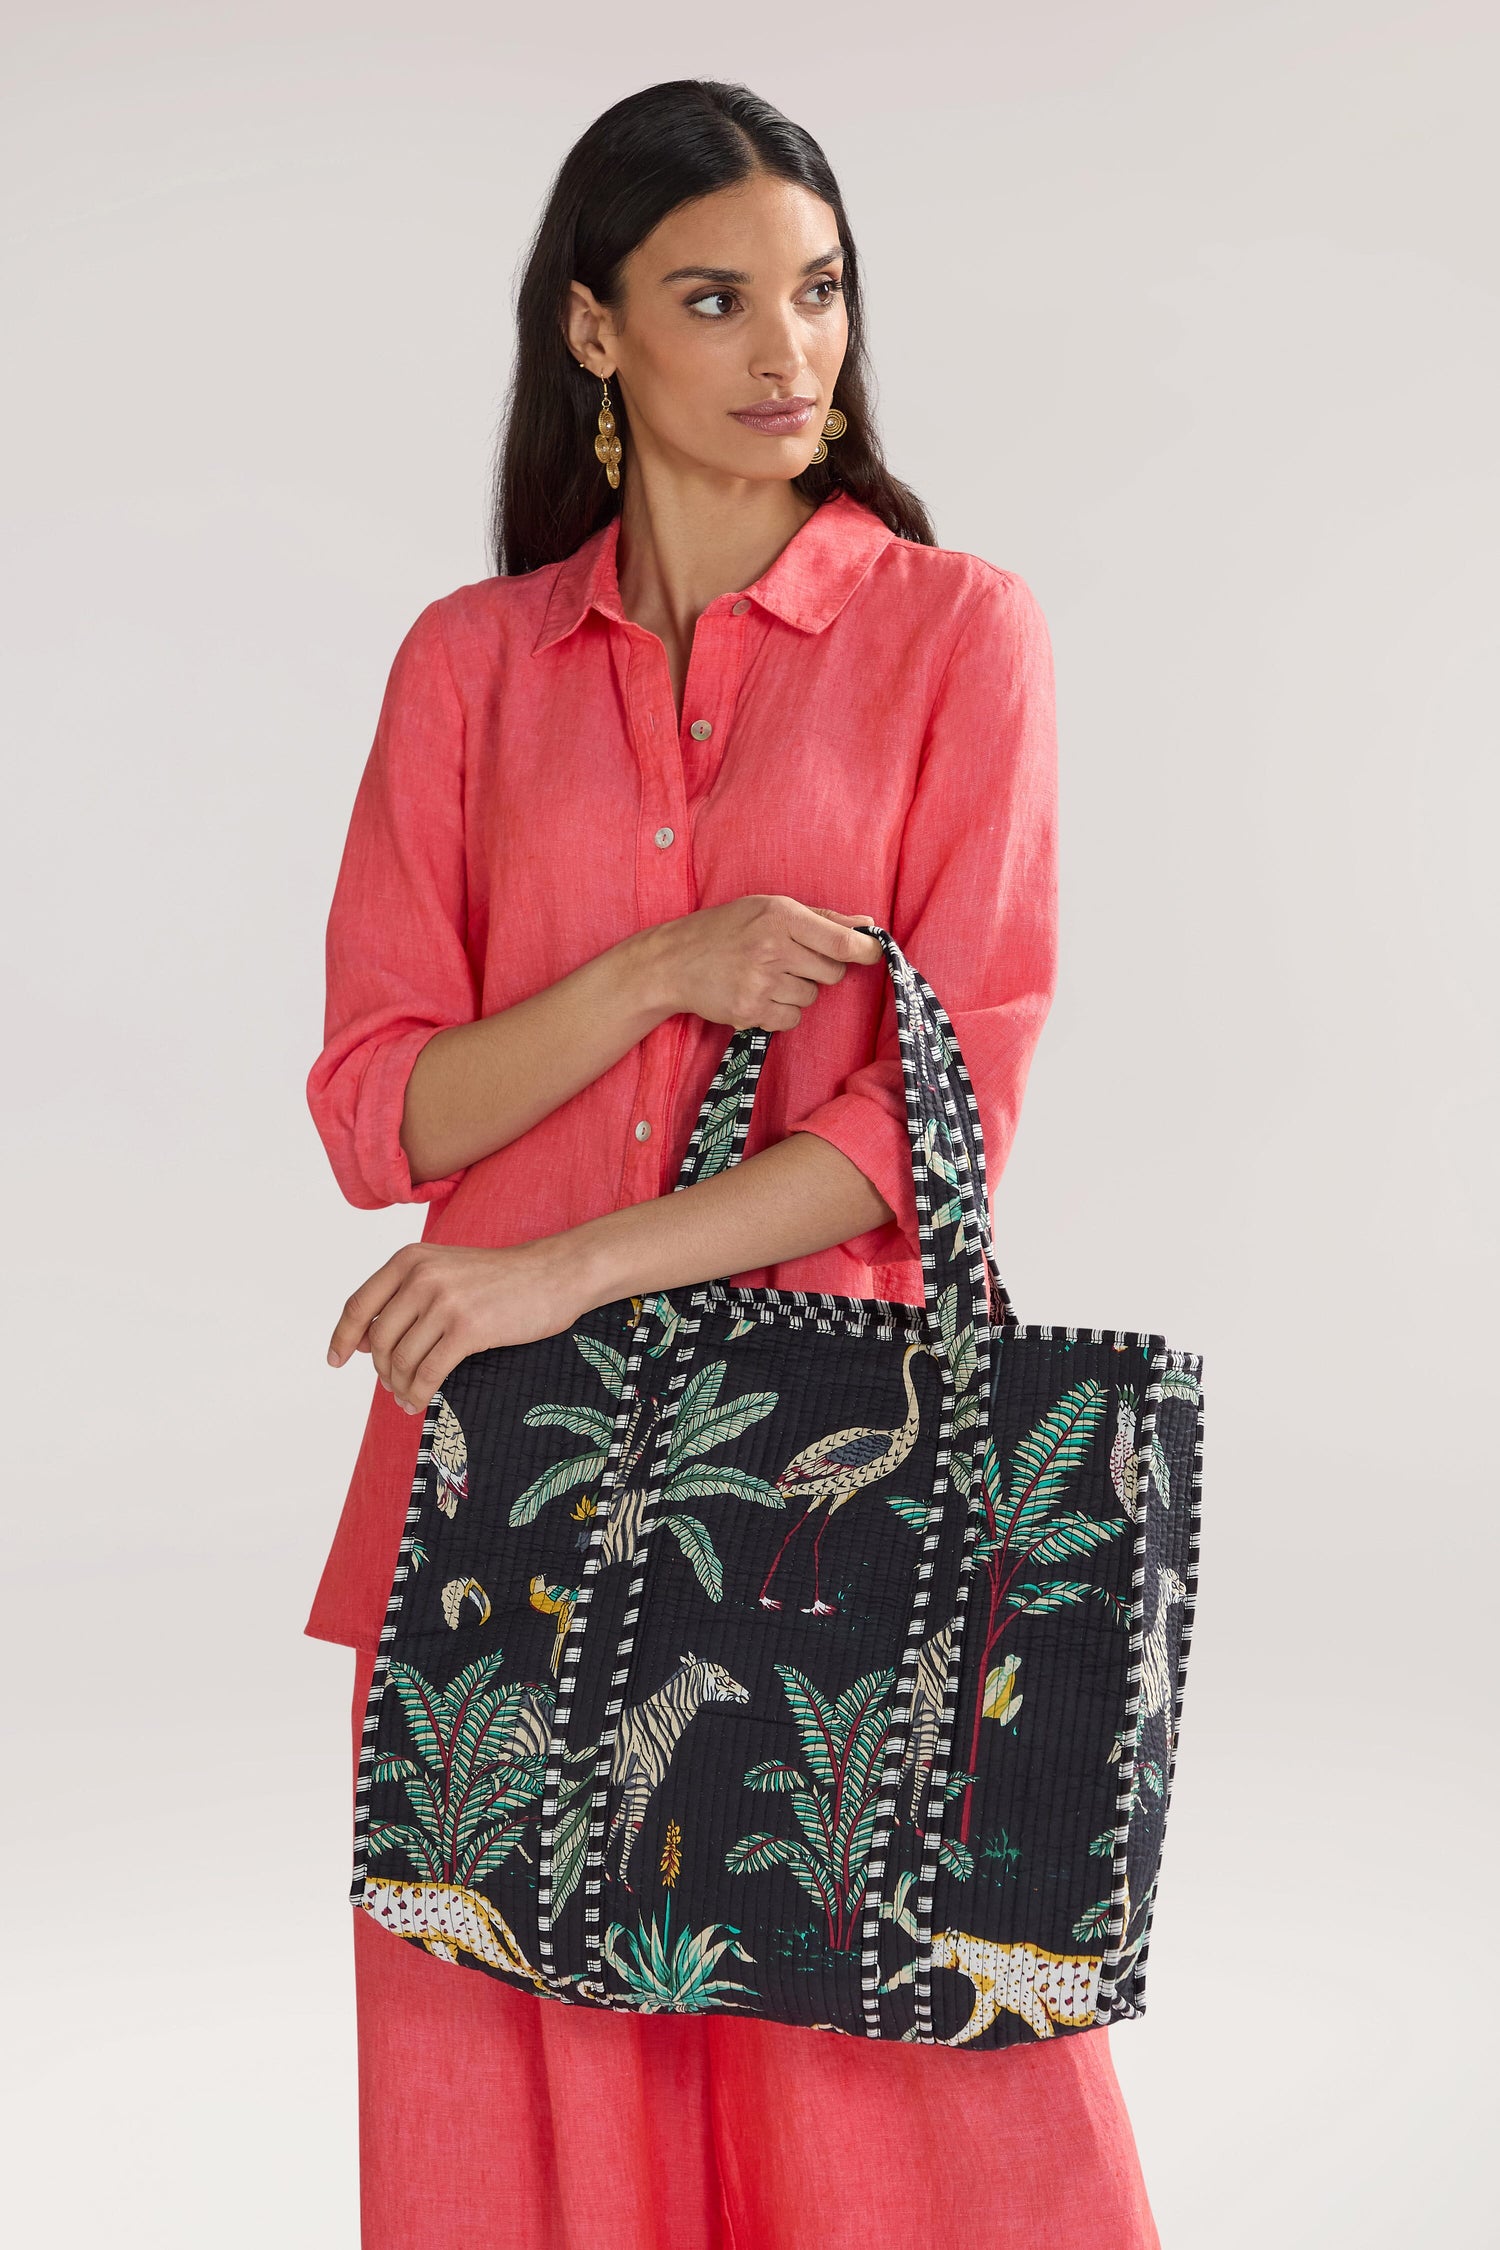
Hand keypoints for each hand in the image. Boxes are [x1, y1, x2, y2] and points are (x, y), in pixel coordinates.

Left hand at [325, 1237, 598, 1414]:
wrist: (553, 1274)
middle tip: (392, 1386)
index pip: (359, 1305)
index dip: (342, 1337)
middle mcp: (421, 1277)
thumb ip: (406, 1296)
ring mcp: (444, 1302)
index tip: (335, 1361)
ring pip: (401, 1360)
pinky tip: (418, 1401)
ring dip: (399, 1386)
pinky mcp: (468, 1328)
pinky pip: (427, 1373)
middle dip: (381, 1371)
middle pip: (379, 1340)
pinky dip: (417, 1393)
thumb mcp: (445, 1271)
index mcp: (410, 1260)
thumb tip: (366, 1342)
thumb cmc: (500, 1278)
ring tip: (407, 1396)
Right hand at [643, 896, 883, 1033]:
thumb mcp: (769, 909)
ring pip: (811, 997)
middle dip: (820, 970)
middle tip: (790, 960)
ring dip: (797, 990)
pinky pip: (791, 1019)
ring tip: (765, 975)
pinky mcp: (750, 1011)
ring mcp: (760, 982)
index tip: (875, 954)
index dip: (866, 951)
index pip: (841, 941)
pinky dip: (780, 1012)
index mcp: (780, 916)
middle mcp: (772, 948)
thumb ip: (821, 918)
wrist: (673, 961)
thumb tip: (867, 925)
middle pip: (832, 973)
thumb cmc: (726, 930)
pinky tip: (757, 994)